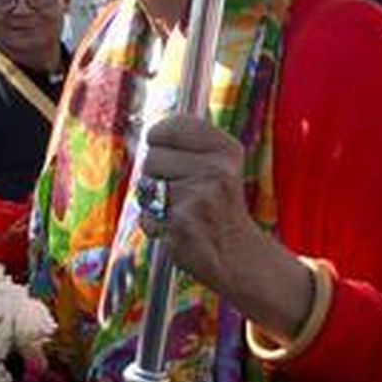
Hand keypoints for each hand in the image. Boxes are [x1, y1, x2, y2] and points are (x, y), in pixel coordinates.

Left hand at [138, 115, 304, 327]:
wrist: (237, 254)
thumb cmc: (217, 206)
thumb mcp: (218, 165)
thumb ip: (185, 145)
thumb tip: (144, 130)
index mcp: (226, 149)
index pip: (170, 126)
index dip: (158, 139)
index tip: (167, 153)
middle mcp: (217, 169)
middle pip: (150, 157)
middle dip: (156, 176)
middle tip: (182, 193)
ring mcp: (200, 196)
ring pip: (146, 187)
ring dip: (154, 203)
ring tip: (181, 211)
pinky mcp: (182, 222)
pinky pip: (146, 216)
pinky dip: (155, 226)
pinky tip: (178, 230)